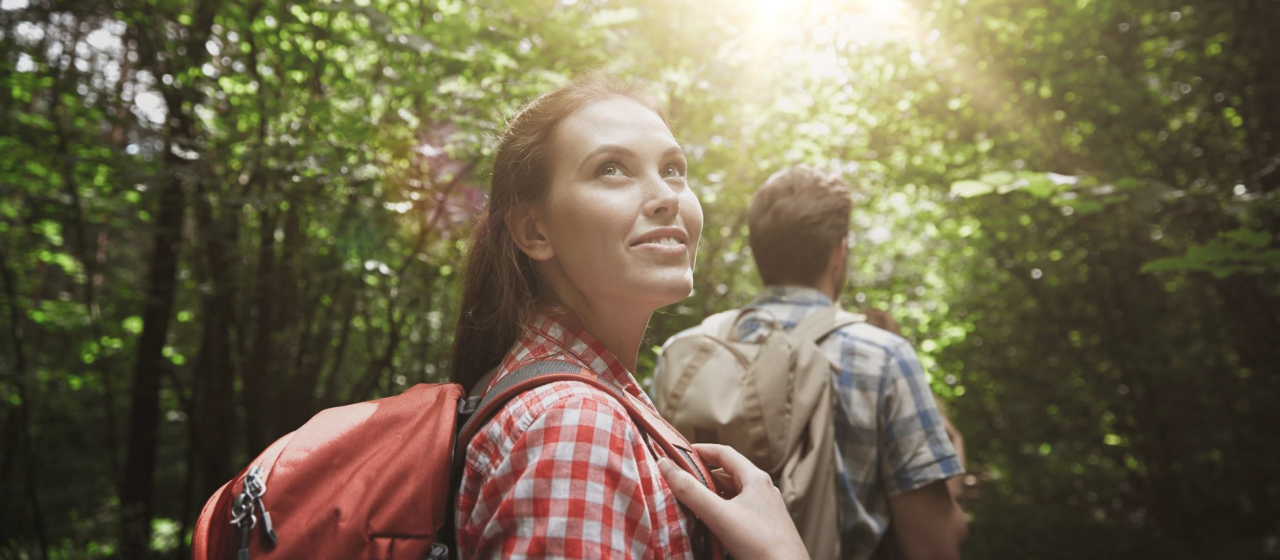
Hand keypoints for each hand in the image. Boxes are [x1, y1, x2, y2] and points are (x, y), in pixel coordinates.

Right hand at [658, 444, 809, 559]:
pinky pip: (740, 510)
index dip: (700, 450)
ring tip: (691, 501)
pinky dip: (723, 510)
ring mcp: (767, 509)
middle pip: (728, 474)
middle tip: (680, 480)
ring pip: (734, 494)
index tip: (679, 453)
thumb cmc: (759, 543)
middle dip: (703, 475)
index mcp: (756, 479)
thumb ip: (691, 491)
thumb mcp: (719, 515)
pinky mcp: (766, 527)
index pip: (724, 453)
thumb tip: (665, 466)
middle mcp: (763, 489)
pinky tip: (712, 522)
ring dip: (713, 494)